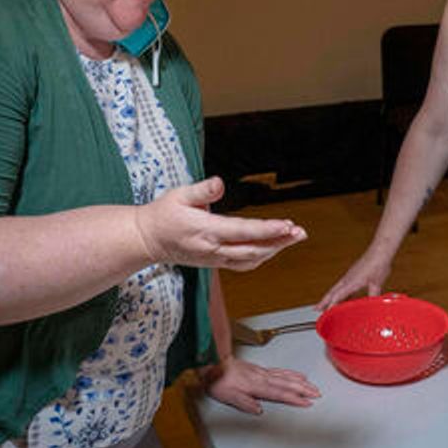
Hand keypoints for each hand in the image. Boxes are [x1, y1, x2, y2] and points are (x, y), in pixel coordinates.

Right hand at [134, 177, 305, 270]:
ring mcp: (214, 259)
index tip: (288, 225)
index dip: (268, 230)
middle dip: (279, 242)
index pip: (243, 231)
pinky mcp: (215, 263)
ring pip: (251, 259)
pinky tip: (274, 248)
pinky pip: (243, 264)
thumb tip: (220, 183)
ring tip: (294, 238)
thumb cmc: (163, 215)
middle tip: (300, 233)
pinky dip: (261, 257)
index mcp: (206, 230)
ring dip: (274, 250)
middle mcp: (213, 249)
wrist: (147, 240)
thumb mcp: (179, 195)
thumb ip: (201, 190)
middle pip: (253, 250)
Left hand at [200, 356, 320, 414]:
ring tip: (312, 385)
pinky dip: (291, 373)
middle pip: (287, 384)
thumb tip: (259, 409)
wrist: (213, 363)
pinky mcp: (260, 370)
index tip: (307, 402)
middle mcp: (262, 378)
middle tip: (317, 393)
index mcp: (256, 386)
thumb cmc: (218, 381)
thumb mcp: (228, 396)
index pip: (279, 394)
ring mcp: (262, 372)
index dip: (295, 398)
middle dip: (304, 389)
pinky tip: (297, 375)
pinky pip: (280, 371)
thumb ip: (244, 403)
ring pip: (286, 376)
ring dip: (300, 382)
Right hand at [316, 251, 392, 309]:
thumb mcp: (377, 284)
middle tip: (316, 308)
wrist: (380, 250)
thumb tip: (372, 306)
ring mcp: (349, 275)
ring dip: (330, 296)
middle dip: (323, 301)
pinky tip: (343, 297)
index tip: (324, 313)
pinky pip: (343, 285)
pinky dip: (339, 292)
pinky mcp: (353, 273)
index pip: (337, 296)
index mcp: (351, 282)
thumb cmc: (377, 264)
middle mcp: (347, 279)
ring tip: (325, 304)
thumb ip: (372, 296)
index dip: (330, 305)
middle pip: (332, 292)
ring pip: (336, 288)